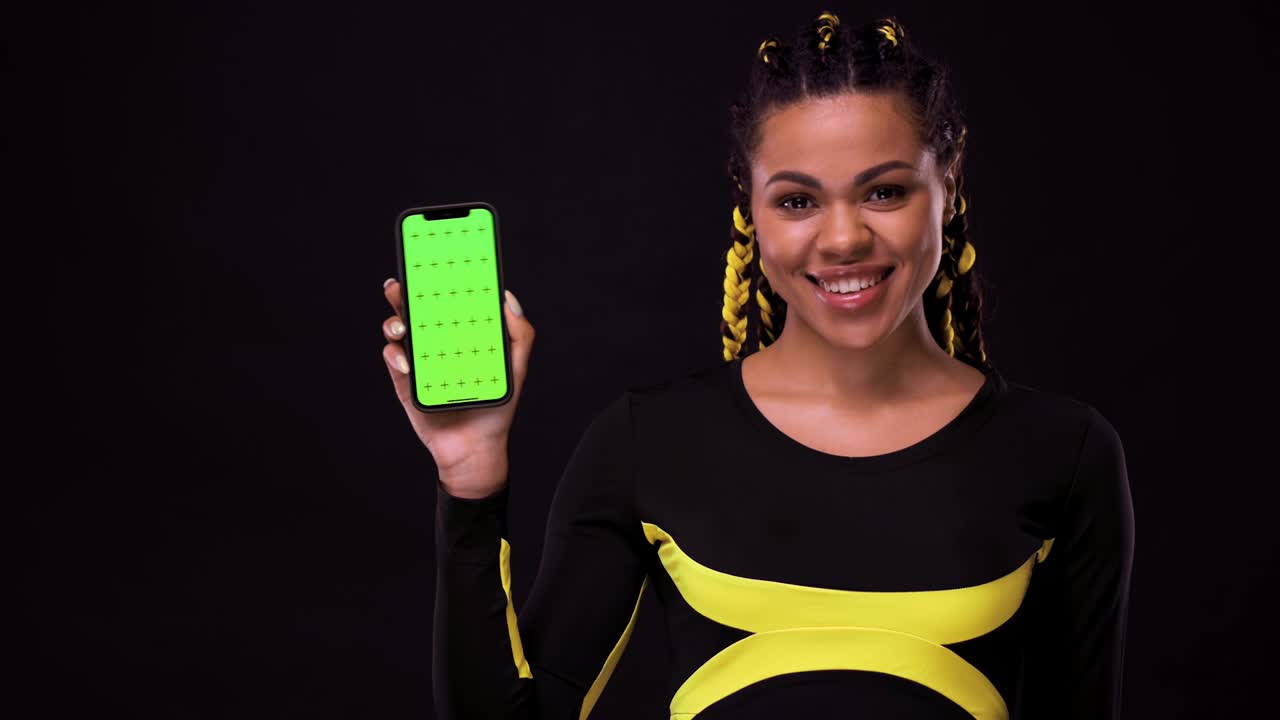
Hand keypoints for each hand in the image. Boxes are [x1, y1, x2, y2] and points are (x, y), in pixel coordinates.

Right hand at [380, 278, 534, 496]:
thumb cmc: (497, 408)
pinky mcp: (404, 381)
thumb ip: (520, 334)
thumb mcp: (515, 368)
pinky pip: (393, 359)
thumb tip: (507, 297)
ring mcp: (418, 360)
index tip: (434, 262)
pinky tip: (406, 363)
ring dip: (393, 320)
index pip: (447, 300)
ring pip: (397, 329)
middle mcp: (437, 342)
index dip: (438, 280)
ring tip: (401, 325)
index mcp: (461, 334)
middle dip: (404, 292)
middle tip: (401, 284)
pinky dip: (395, 356)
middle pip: (416, 309)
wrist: (474, 449)